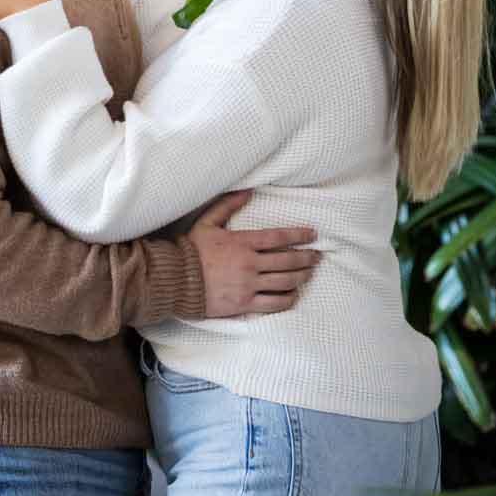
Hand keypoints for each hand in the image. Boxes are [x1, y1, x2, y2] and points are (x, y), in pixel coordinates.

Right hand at [188, 191, 321, 317]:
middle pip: (287, 261)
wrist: (178, 280)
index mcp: (242, 242)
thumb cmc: (192, 250)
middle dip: (306, 257)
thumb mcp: (207, 221)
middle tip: (317, 256)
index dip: (298, 235)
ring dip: (301, 277)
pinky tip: (294, 294)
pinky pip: (273, 303)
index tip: (312, 234)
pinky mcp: (245, 304)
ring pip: (284, 282)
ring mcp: (249, 285)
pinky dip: (287, 299)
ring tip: (310, 273)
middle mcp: (250, 264)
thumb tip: (247, 191)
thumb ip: (227, 205)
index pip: (278, 237)